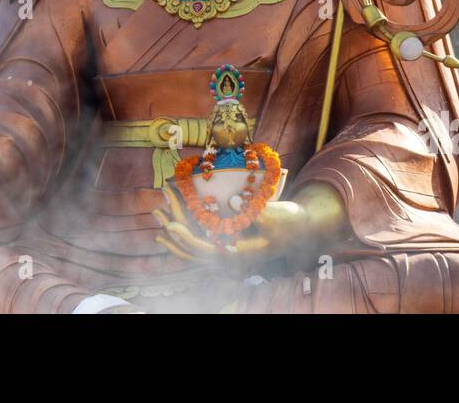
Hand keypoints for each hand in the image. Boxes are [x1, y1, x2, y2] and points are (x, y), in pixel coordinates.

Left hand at [152, 184, 334, 270]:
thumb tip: (230, 201)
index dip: (188, 239)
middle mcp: (231, 258)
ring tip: (159, 213)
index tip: (172, 227)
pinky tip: (171, 222)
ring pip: (194, 249)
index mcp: (240, 254)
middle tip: (158, 211)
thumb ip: (250, 210)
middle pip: (194, 250)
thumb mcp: (272, 214)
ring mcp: (228, 252)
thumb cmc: (288, 221)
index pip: (207, 250)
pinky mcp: (227, 243)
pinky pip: (200, 242)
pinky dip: (185, 233)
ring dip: (176, 233)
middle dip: (175, 232)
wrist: (300, 228)